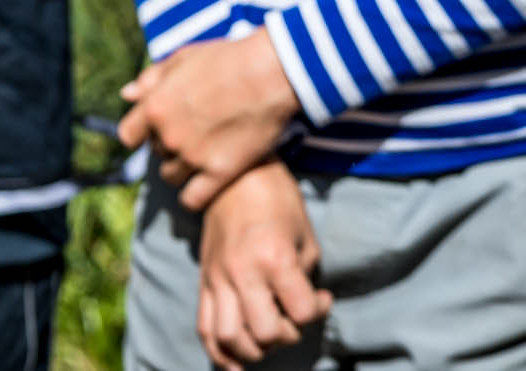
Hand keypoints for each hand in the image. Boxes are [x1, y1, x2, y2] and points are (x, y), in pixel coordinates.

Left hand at [118, 34, 302, 208]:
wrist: (270, 74)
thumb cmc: (227, 60)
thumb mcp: (181, 59)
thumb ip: (151, 79)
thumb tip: (127, 94)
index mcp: (155, 106)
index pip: (128, 135)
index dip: (140, 134)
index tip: (153, 132)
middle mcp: (168, 135)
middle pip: (156, 153)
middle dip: (168, 145)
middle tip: (192, 133)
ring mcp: (193, 156)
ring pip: (171, 177)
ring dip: (182, 170)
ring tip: (201, 157)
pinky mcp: (220, 173)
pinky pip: (193, 199)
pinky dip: (194, 196)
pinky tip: (205, 185)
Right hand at [197, 161, 331, 368]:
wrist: (233, 174)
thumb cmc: (277, 200)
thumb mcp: (305, 236)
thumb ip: (305, 279)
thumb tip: (304, 308)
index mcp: (273, 259)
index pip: (303, 313)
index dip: (320, 310)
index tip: (322, 295)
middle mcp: (242, 273)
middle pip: (266, 335)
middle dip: (287, 335)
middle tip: (292, 316)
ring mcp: (217, 278)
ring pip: (231, 338)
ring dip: (255, 349)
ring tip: (267, 333)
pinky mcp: (203, 279)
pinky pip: (205, 328)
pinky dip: (220, 353)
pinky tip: (236, 362)